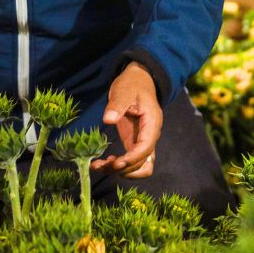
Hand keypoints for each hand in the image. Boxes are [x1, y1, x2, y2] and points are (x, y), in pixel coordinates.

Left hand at [92, 62, 162, 178]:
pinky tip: (105, 163)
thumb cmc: (132, 84)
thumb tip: (108, 120)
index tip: (115, 163)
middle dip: (123, 168)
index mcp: (152, 123)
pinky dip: (121, 167)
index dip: (132, 159)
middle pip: (143, 162)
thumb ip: (116, 105)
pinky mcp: (135, 142)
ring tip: (101, 166)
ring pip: (140, 166)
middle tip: (103, 165)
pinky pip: (132, 161)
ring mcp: (144, 140)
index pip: (146, 148)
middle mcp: (151, 135)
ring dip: (122, 171)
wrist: (139, 80)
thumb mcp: (124, 90)